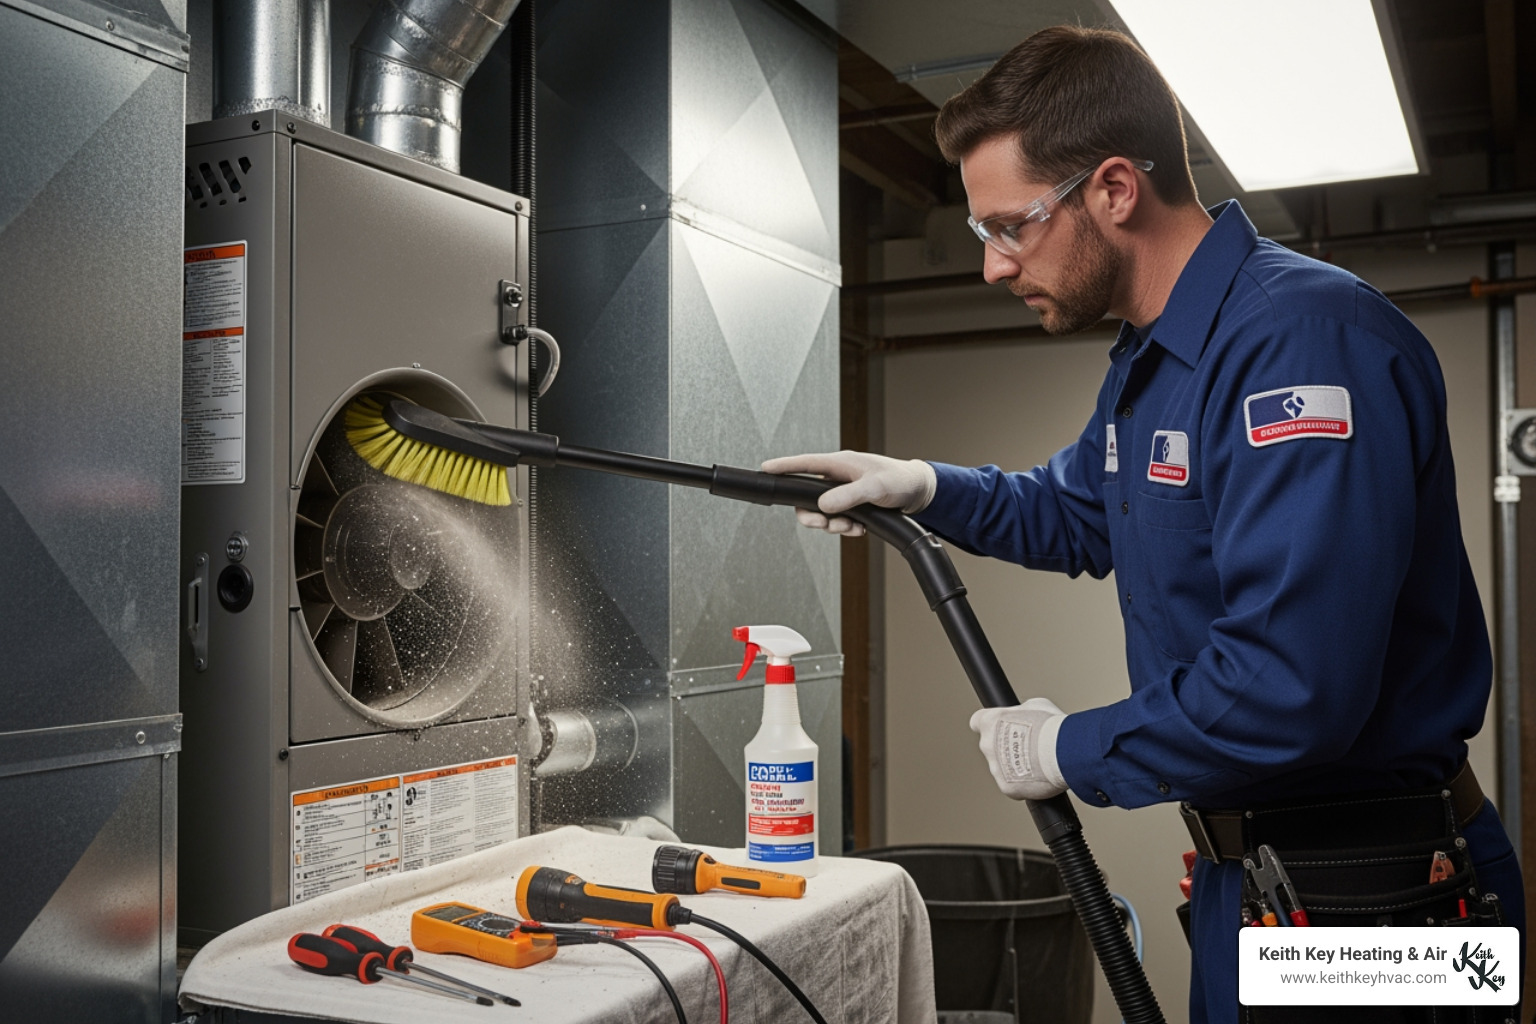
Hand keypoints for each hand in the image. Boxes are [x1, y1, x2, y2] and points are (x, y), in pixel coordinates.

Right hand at [760, 451, 936, 536]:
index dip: (784, 466)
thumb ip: (848, 496)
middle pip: (807, 496)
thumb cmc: (900, 480)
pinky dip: (844, 528)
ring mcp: (843, 491)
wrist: (919, 491)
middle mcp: (838, 477)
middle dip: (813, 515)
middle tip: (825, 525)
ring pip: (821, 512)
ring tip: (850, 528)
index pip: (805, 464)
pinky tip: (859, 529)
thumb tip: (823, 505)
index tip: (765, 469)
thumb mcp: (875, 488)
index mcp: (840, 464)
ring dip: (832, 524)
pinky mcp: (850, 503)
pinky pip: (836, 519)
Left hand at [969, 698, 1067, 800]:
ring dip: (1015, 767)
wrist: (1062, 752)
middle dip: (1005, 748)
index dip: (989, 726)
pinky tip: (1039, 777)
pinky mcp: (1006, 787)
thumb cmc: (1050, 726)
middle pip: (991, 747)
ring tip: (1038, 764)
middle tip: (1028, 748)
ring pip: (1002, 768)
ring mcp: (995, 768)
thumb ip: (1021, 711)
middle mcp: (987, 745)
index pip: (977, 722)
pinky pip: (1013, 786)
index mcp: (990, 722)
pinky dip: (1024, 784)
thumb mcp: (1035, 705)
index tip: (998, 728)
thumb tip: (1022, 715)